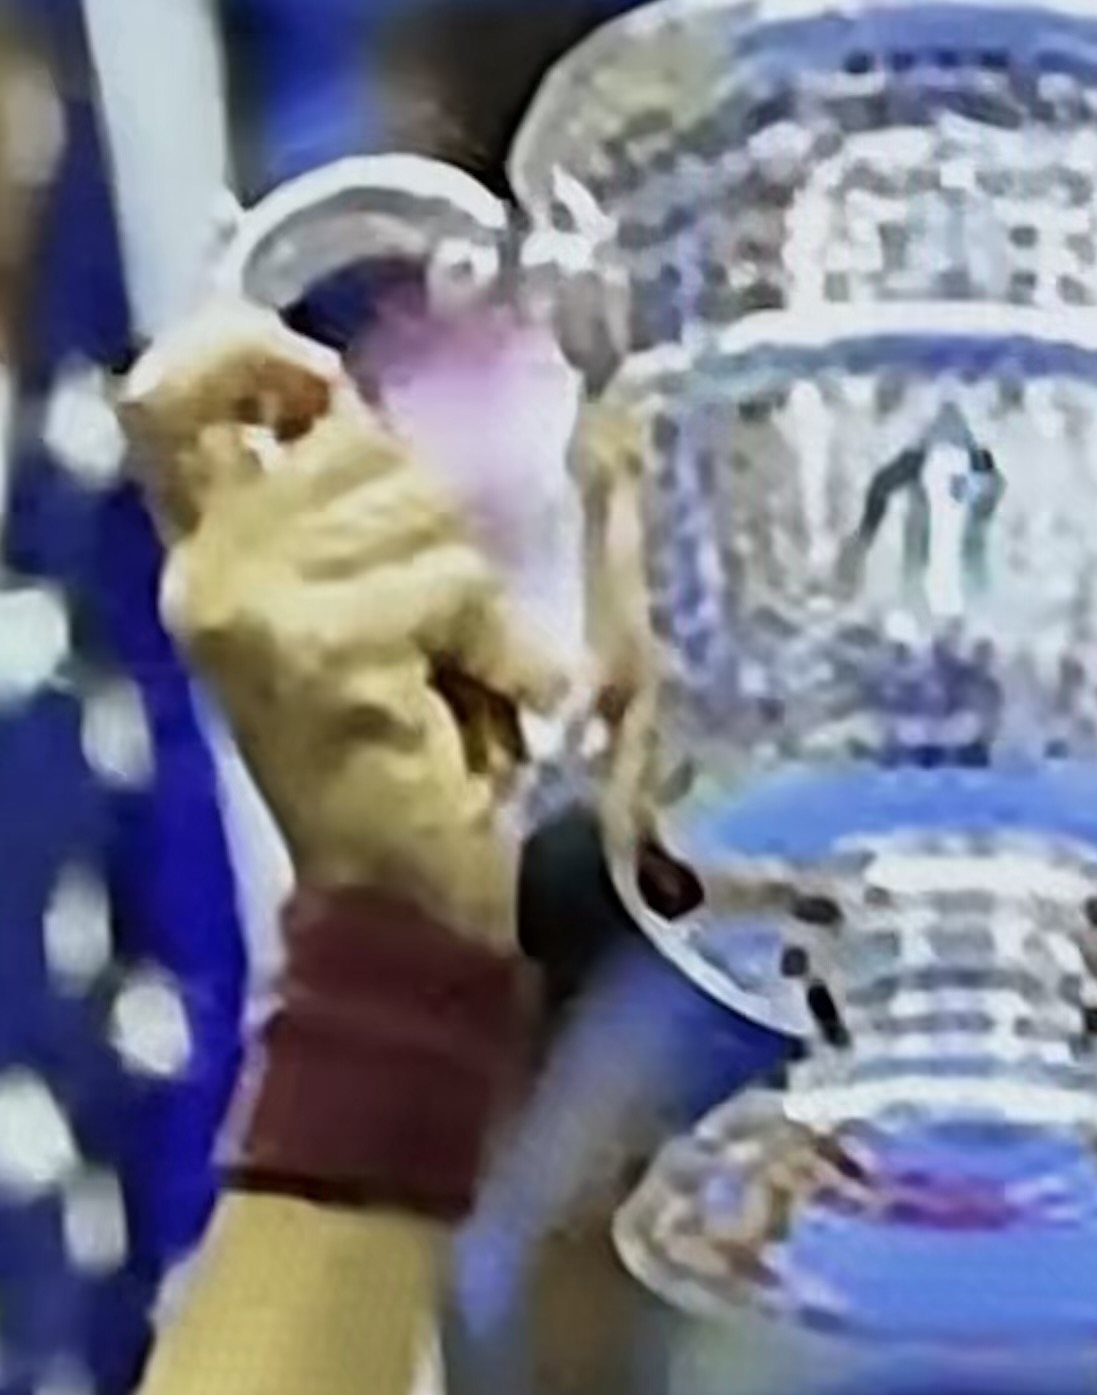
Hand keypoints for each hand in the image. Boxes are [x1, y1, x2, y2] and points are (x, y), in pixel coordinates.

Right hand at [120, 306, 569, 947]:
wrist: (405, 919)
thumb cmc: (408, 778)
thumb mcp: (373, 621)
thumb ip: (356, 517)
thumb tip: (382, 407)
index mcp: (211, 554)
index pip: (173, 395)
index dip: (249, 352)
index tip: (320, 379)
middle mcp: (211, 570)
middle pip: (360, 444)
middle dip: (440, 534)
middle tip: (447, 648)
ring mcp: (255, 607)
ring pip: (423, 513)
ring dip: (480, 607)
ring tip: (465, 692)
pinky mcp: (320, 648)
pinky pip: (454, 587)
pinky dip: (502, 651)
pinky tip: (496, 711)